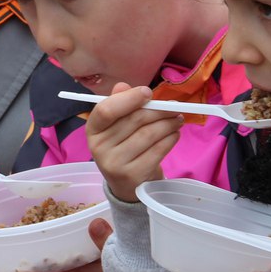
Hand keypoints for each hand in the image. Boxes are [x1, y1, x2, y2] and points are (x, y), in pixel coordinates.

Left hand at [0, 218, 112, 271]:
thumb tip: (94, 223)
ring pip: (30, 271)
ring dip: (7, 265)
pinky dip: (25, 255)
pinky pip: (42, 262)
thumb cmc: (134, 265)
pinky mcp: (70, 263)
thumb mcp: (123, 252)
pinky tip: (15, 243)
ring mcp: (66, 271)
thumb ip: (108, 240)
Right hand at [85, 83, 181, 200]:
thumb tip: (123, 86)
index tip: (148, 93)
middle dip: (159, 110)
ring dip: (168, 124)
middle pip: (134, 120)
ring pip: (148, 134)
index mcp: (93, 130)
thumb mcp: (117, 125)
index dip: (129, 99)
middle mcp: (99, 147)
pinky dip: (170, 139)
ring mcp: (115, 163)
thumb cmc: (123, 146)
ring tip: (178, 119)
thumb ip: (120, 103)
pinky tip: (174, 135)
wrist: (126, 184)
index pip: (106, 110)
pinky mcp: (133, 175)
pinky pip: (157, 151)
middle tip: (175, 107)